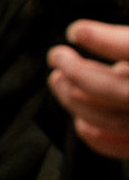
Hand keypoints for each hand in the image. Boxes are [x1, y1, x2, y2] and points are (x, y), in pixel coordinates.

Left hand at [49, 20, 128, 158]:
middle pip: (118, 88)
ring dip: (77, 101)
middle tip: (56, 56)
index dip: (103, 40)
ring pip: (113, 119)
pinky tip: (79, 122)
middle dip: (79, 72)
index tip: (76, 31)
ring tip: (58, 80)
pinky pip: (123, 148)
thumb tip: (86, 35)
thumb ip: (123, 41)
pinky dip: (97, 138)